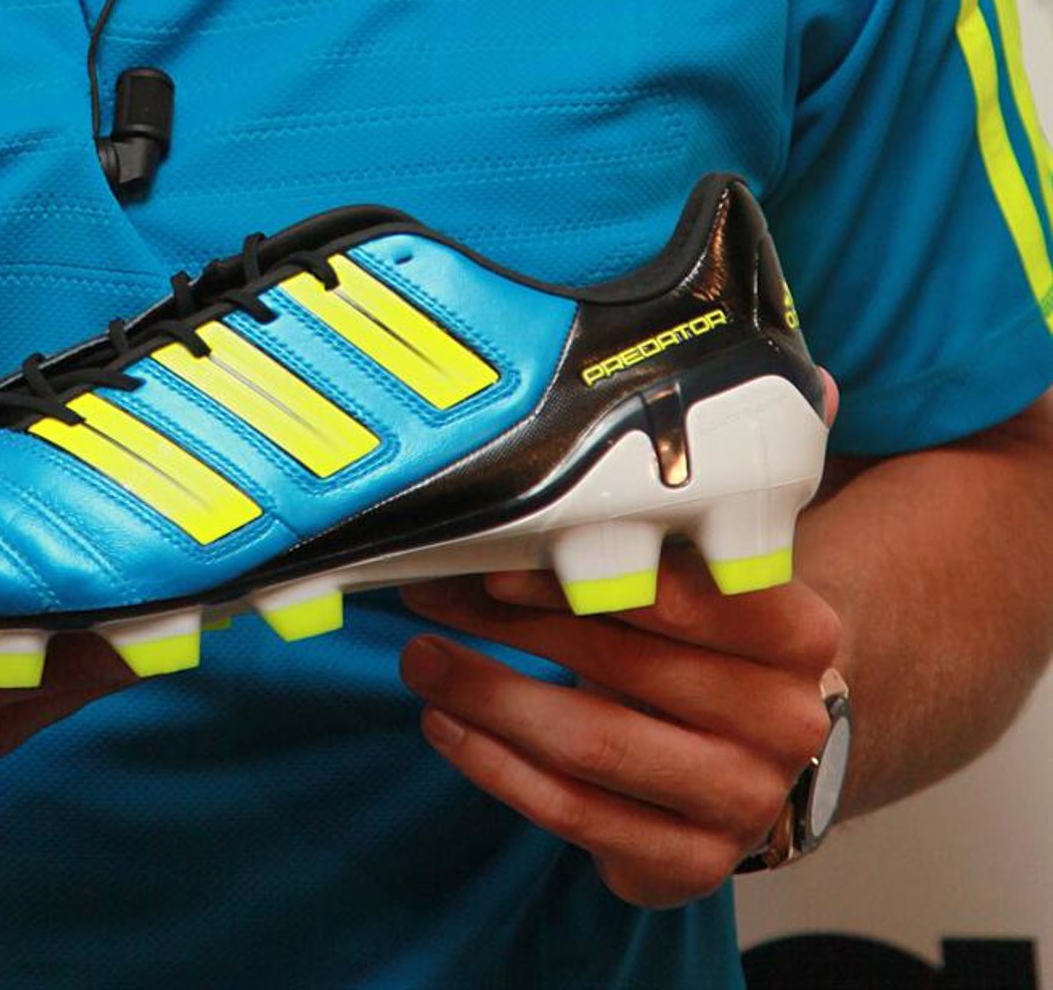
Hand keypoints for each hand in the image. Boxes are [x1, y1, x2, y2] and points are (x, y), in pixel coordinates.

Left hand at [399, 376, 846, 906]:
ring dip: (486, 698)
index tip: (493, 555)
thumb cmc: (728, 628)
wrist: (783, 746)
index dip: (581, 577)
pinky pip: (578, 818)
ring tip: (418, 654)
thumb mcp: (741, 550)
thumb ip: (740, 464)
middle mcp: (786, 726)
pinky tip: (450, 724)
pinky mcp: (690, 864)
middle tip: (428, 588)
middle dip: (506, 625)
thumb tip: (768, 359)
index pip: (685, 597)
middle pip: (620, 667)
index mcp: (804, 634)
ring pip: (588, 747)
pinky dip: (499, 772)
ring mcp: (741, 804)